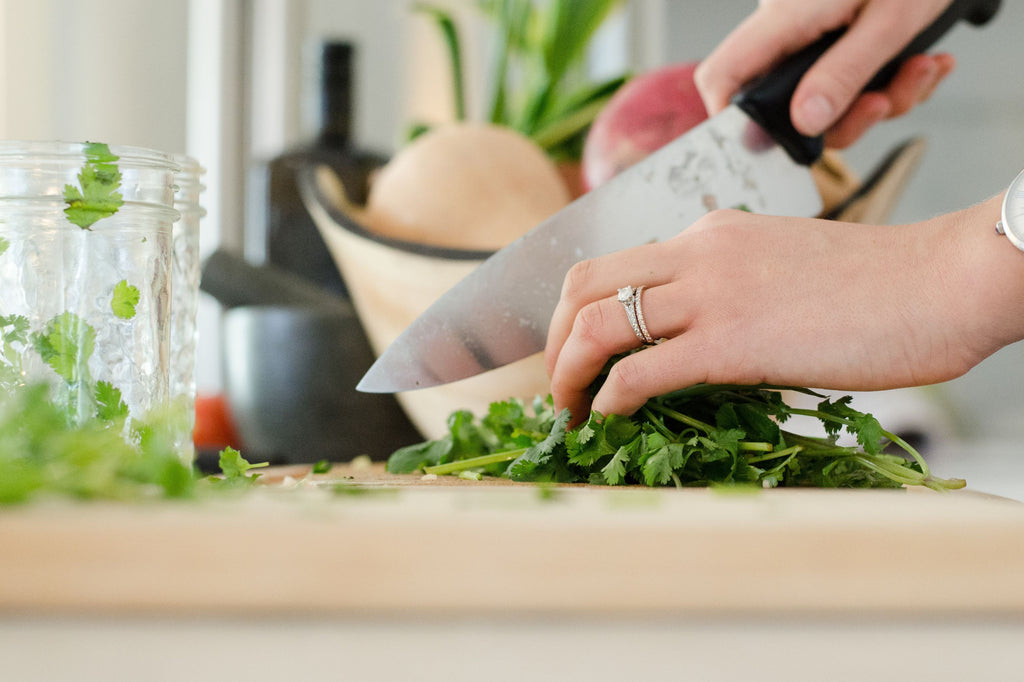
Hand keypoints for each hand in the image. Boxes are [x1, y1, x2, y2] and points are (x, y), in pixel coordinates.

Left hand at [544, 197, 1019, 423]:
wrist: (942, 281)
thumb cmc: (876, 285)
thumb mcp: (780, 266)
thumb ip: (728, 288)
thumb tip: (691, 338)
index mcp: (708, 234)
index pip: (612, 264)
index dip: (574, 311)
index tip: (574, 352)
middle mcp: (697, 252)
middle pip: (582, 285)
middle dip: (552, 340)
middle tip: (558, 385)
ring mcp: (711, 294)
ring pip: (596, 325)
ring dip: (567, 375)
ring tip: (569, 413)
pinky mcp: (732, 342)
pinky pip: (641, 372)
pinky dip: (608, 399)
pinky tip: (610, 418)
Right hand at [694, 0, 955, 147]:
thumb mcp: (890, 20)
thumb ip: (844, 72)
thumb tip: (805, 121)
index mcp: (784, 16)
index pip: (723, 75)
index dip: (731, 119)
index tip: (771, 145)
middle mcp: (789, 30)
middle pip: (784, 104)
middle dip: (845, 119)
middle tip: (884, 102)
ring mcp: (813, 36)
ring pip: (826, 101)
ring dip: (882, 100)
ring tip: (921, 69)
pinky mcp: (838, 39)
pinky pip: (851, 84)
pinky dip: (893, 83)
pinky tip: (923, 62)